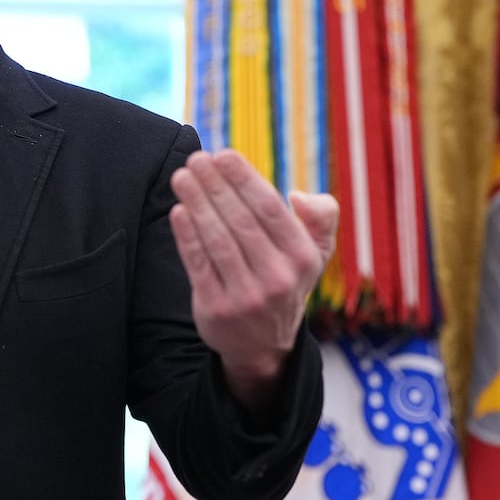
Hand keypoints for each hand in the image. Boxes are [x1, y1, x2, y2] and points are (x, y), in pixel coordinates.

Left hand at [168, 149, 338, 410]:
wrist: (263, 346)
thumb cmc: (285, 281)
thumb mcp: (315, 254)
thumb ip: (321, 218)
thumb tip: (298, 196)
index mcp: (302, 257)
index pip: (269, 209)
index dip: (243, 178)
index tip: (222, 154)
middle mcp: (277, 278)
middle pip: (239, 221)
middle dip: (215, 185)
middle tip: (195, 159)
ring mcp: (246, 296)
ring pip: (217, 240)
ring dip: (196, 203)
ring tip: (181, 177)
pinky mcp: (216, 309)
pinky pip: (198, 265)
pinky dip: (186, 236)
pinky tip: (178, 211)